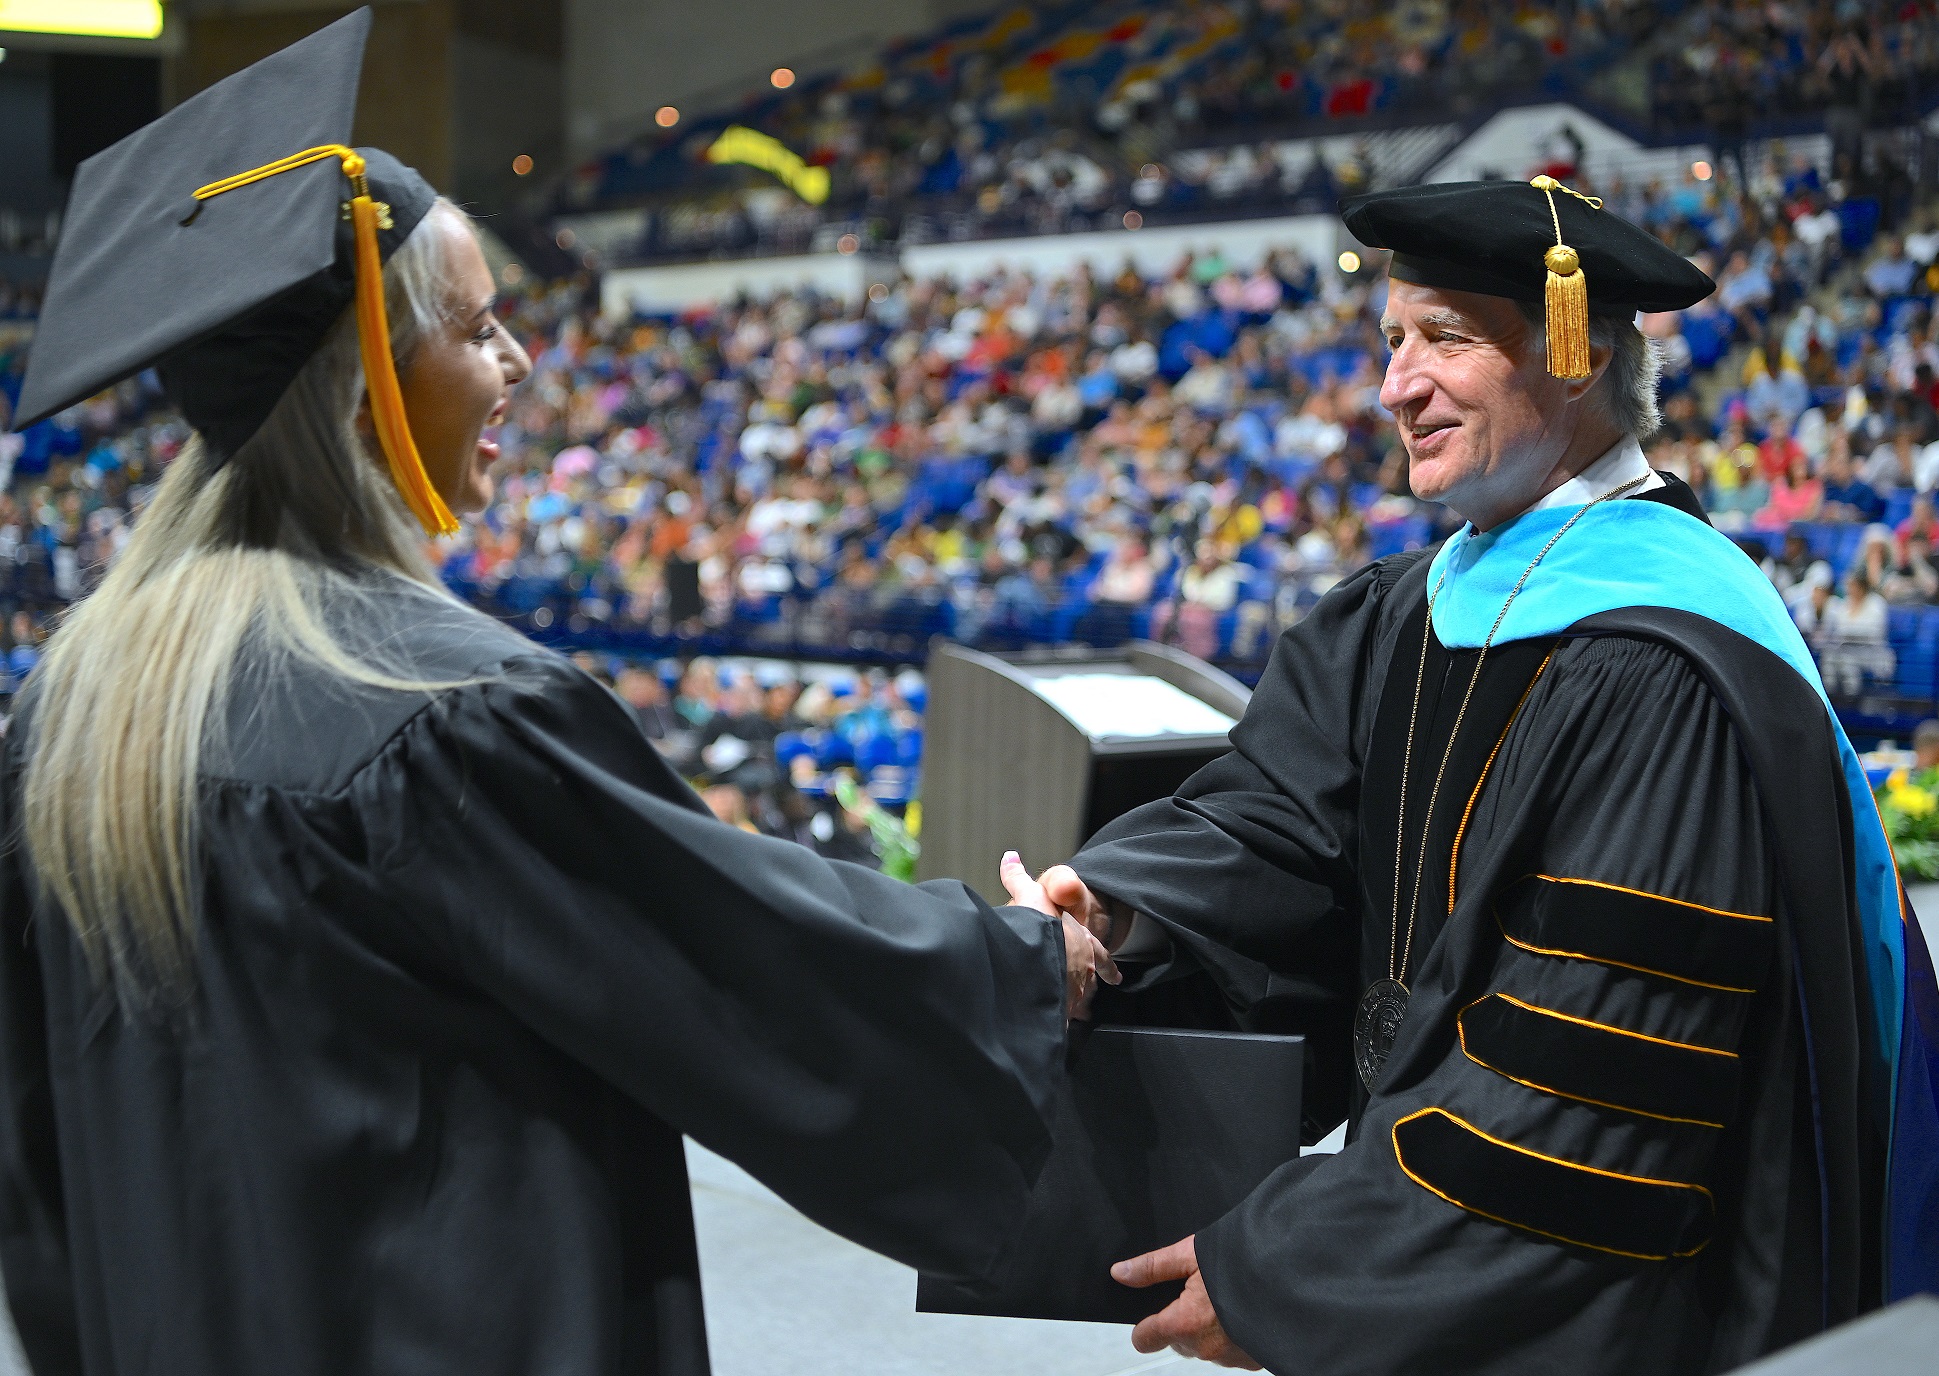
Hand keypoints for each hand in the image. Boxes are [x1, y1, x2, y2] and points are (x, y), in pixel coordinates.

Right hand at [999, 852, 1118, 1018]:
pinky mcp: (1059, 1017)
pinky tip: (1055, 1033)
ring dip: (1075, 1010)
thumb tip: (1011, 856)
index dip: (1106, 966)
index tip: (1116, 978)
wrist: (1037, 959)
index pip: (1100, 957)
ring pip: (1078, 1006)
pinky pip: (1063, 1025)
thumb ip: (1019, 879)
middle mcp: (1083, 974)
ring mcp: (1072, 998)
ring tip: (1072, 1018)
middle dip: (1088, 993)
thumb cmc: (1039, 927)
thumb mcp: (1030, 896)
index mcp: (1083, 946)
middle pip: (1090, 986)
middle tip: (1089, 1004)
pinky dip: (1060, 1027)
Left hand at [1112, 1235, 1259, 1368]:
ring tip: (1223, 1300)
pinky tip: (1242, 1313)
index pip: (1146, 1338)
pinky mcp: (1252, 1360)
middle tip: (1199, 1294)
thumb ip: (1153, 1266)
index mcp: (1184, 1323)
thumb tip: (1120, 1273)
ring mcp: (1230, 1357)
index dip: (1144, 1326)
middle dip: (1182, 1322)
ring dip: (1208, 1330)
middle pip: (1177, 1341)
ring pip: (1204, 1347)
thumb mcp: (1191, 1253)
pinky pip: (1230, 1353)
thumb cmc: (1242, 1260)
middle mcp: (1205, 1347)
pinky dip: (1231, 1337)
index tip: (1149, 1318)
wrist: (1291, 1275)